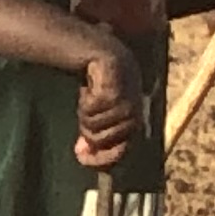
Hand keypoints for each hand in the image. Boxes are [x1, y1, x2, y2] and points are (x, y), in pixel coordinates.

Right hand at [73, 44, 141, 168]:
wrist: (106, 55)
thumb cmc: (103, 86)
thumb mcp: (100, 114)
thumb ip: (93, 135)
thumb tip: (81, 153)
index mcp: (135, 126)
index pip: (119, 154)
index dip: (99, 160)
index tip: (80, 156)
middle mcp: (135, 118)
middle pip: (98, 140)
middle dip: (86, 128)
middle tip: (86, 110)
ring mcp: (127, 106)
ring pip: (92, 125)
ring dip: (84, 111)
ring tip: (90, 96)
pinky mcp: (115, 94)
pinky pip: (89, 110)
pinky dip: (84, 100)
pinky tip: (91, 86)